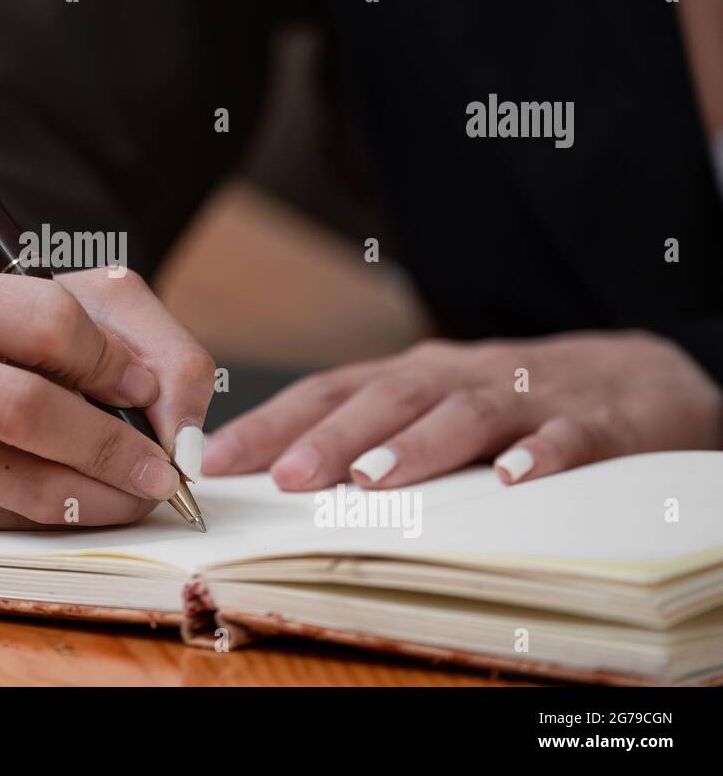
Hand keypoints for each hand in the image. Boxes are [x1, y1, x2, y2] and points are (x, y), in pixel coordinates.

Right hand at [0, 265, 214, 528]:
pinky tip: (85, 493)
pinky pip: (11, 523)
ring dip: (104, 496)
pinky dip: (66, 515)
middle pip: (25, 411)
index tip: (142, 387)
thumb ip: (158, 349)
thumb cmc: (20, 330)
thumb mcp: (90, 303)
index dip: (111, 361)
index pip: (46, 325)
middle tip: (163, 470)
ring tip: (139, 487)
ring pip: (24, 485)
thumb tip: (178, 435)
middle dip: (112, 446)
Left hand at [203, 332, 722, 488]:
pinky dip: (540, 453)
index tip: (216, 459)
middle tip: (286, 477)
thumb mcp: (431, 404)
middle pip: (388, 399)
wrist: (639, 374)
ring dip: (416, 445)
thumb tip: (274, 473)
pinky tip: (512, 476)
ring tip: (372, 479)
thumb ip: (366, 429)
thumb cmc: (508, 398)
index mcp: (411, 375)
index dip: (272, 423)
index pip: (329, 392)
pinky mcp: (598, 421)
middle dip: (331, 437)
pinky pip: (568, 436)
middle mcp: (458, 377)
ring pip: (465, 414)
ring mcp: (526, 395)